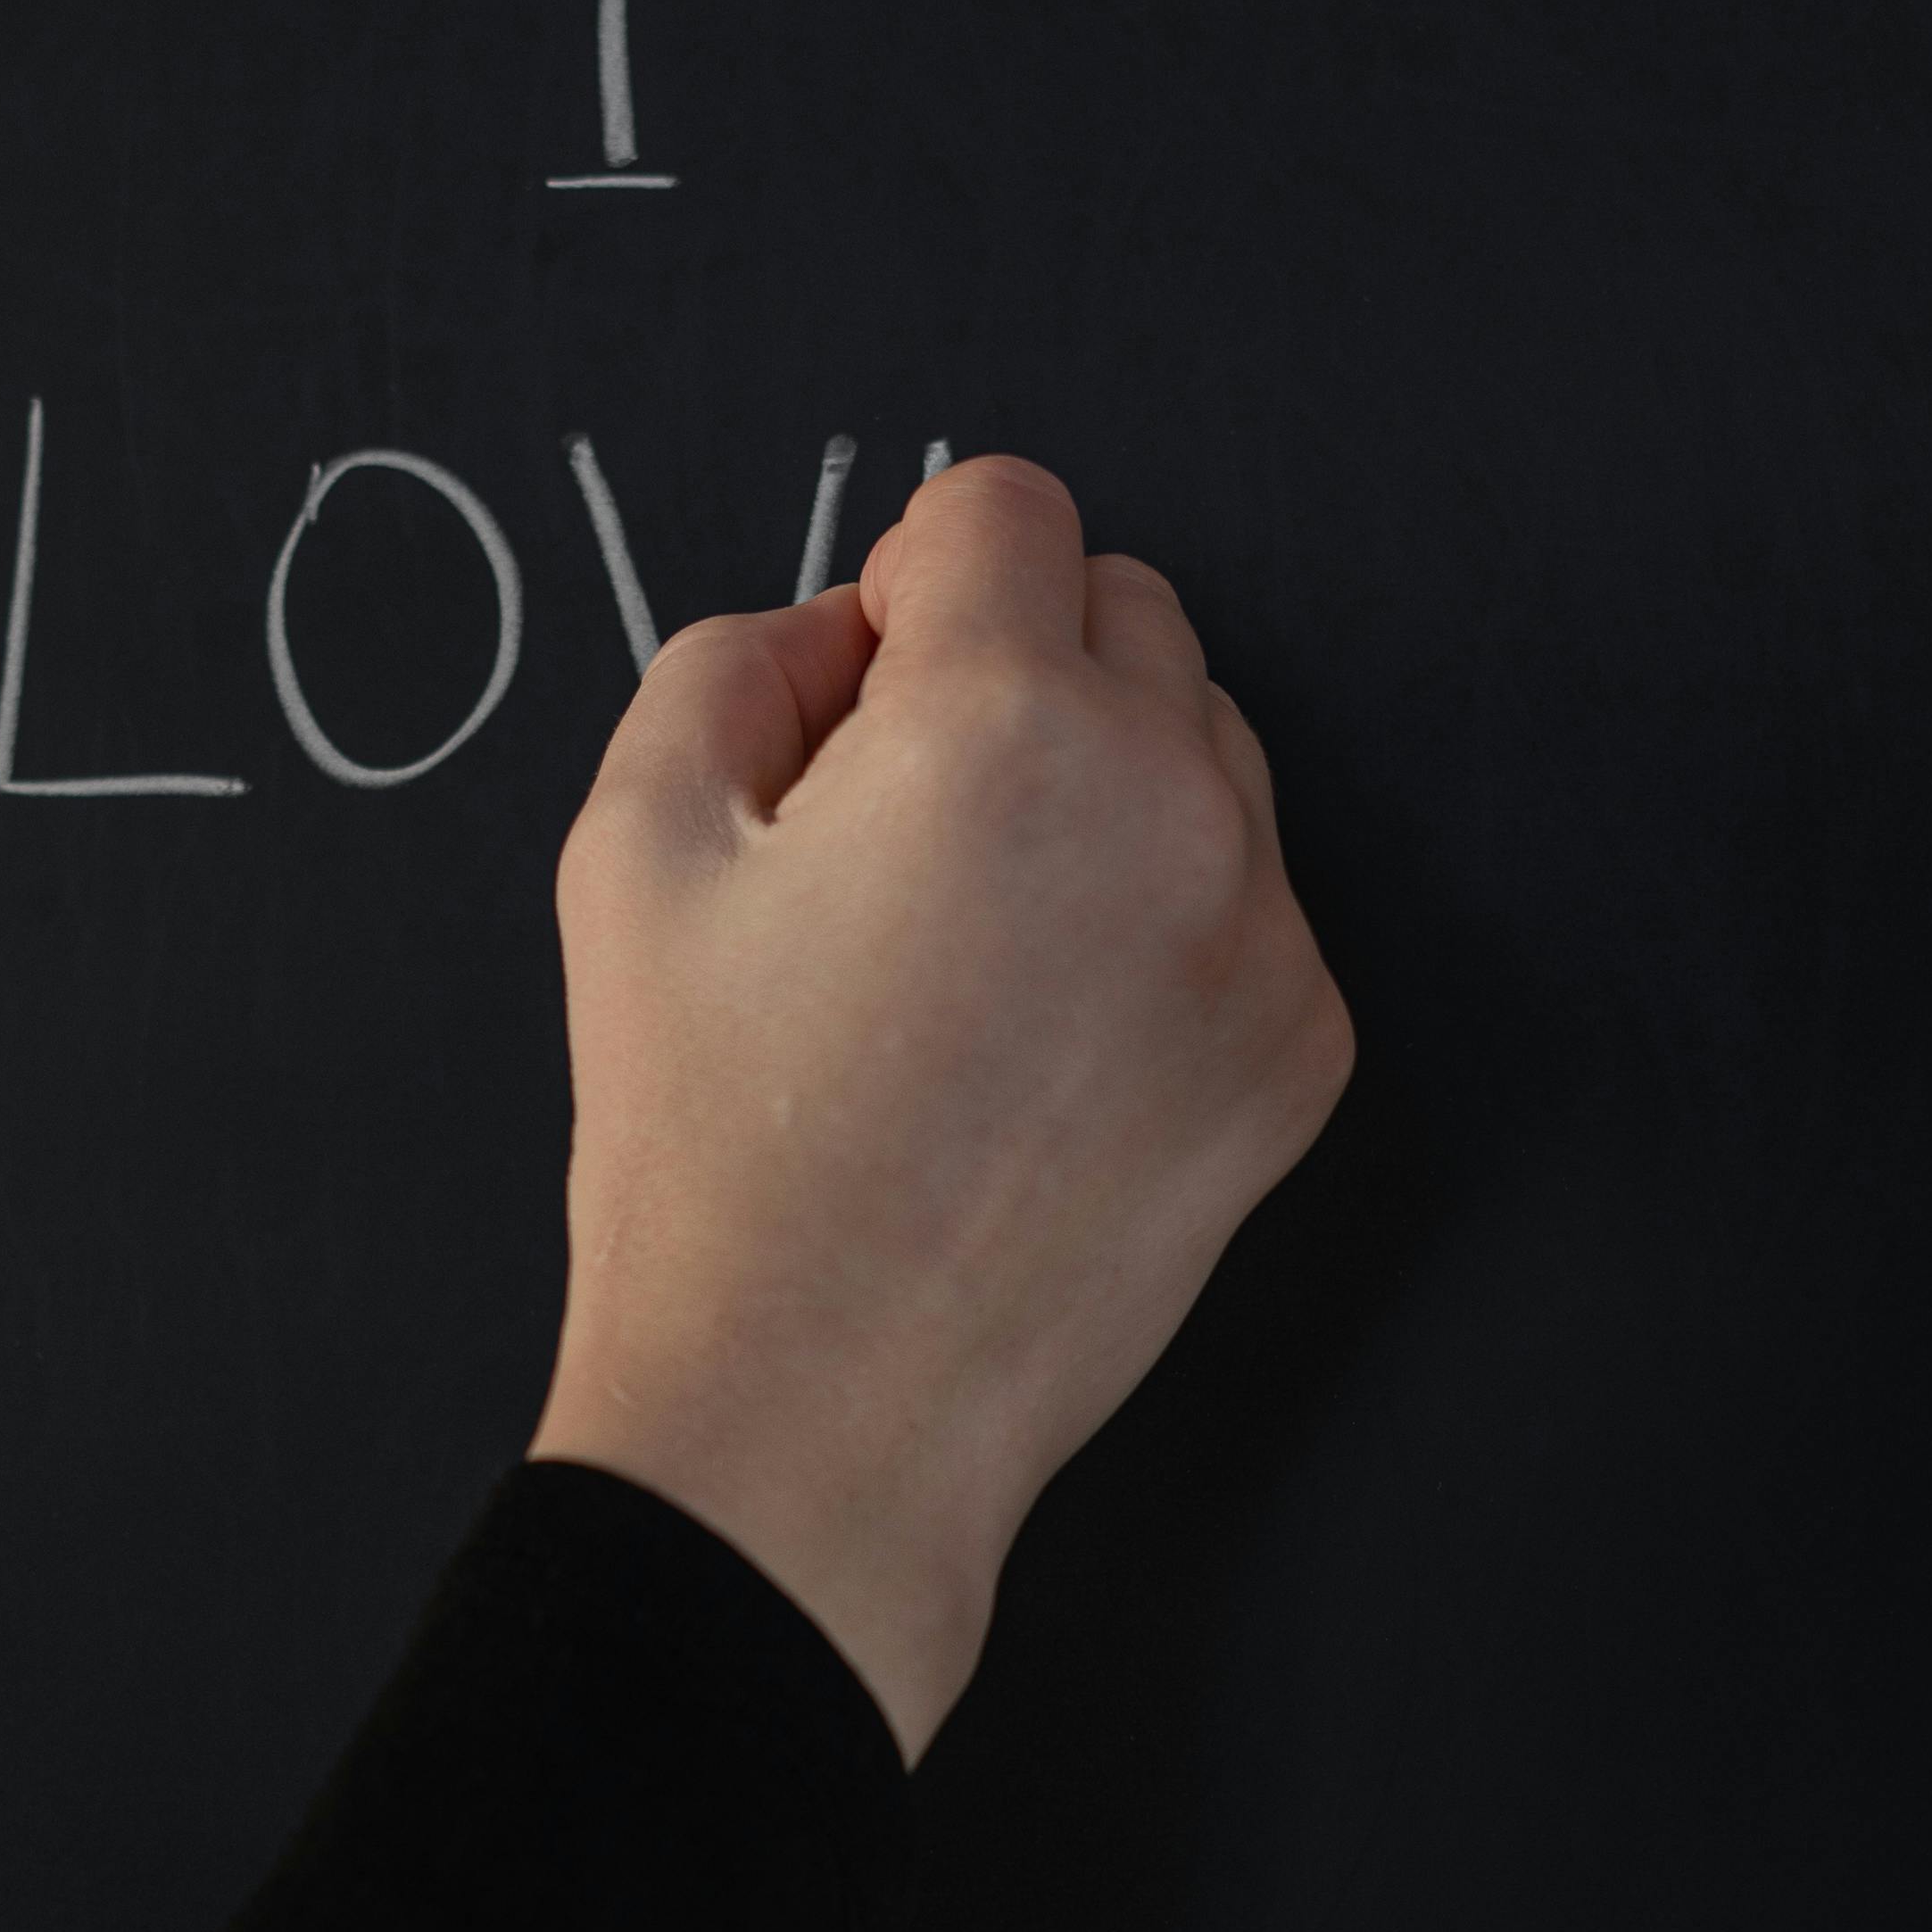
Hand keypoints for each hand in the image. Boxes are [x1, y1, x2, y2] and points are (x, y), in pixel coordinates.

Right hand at [528, 453, 1354, 1758]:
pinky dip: (1156, 933)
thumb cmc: (709, 1157)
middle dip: (1014, 672)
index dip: (905, 583)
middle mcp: (1171, 805)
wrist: (815, 1423)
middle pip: (1127, 611)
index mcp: (1002, 726)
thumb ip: (735, 665)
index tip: (862, 696)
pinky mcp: (1299, 1052)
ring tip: (970, 958)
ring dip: (1100, 793)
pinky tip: (1039, 1051)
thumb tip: (845, 629)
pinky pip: (1243, 905)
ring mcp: (1260, 937)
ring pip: (1204, 754)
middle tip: (897, 837)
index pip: (1002, 508)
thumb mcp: (632, 855)